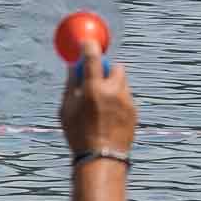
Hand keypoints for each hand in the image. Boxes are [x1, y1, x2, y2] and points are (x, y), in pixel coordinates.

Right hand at [59, 39, 137, 156]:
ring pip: (122, 82)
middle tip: (96, 78)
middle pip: (115, 66)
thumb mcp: (66, 109)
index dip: (90, 47)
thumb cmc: (78, 134)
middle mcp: (113, 91)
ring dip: (112, 84)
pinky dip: (118, 99)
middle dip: (106, 69)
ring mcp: (127, 100)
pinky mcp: (134, 110)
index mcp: (93, 88)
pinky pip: (126, 96)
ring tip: (101, 103)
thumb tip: (74, 66)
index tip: (87, 43)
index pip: (94, 57)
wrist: (102, 157)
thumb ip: (71, 84)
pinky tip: (108, 115)